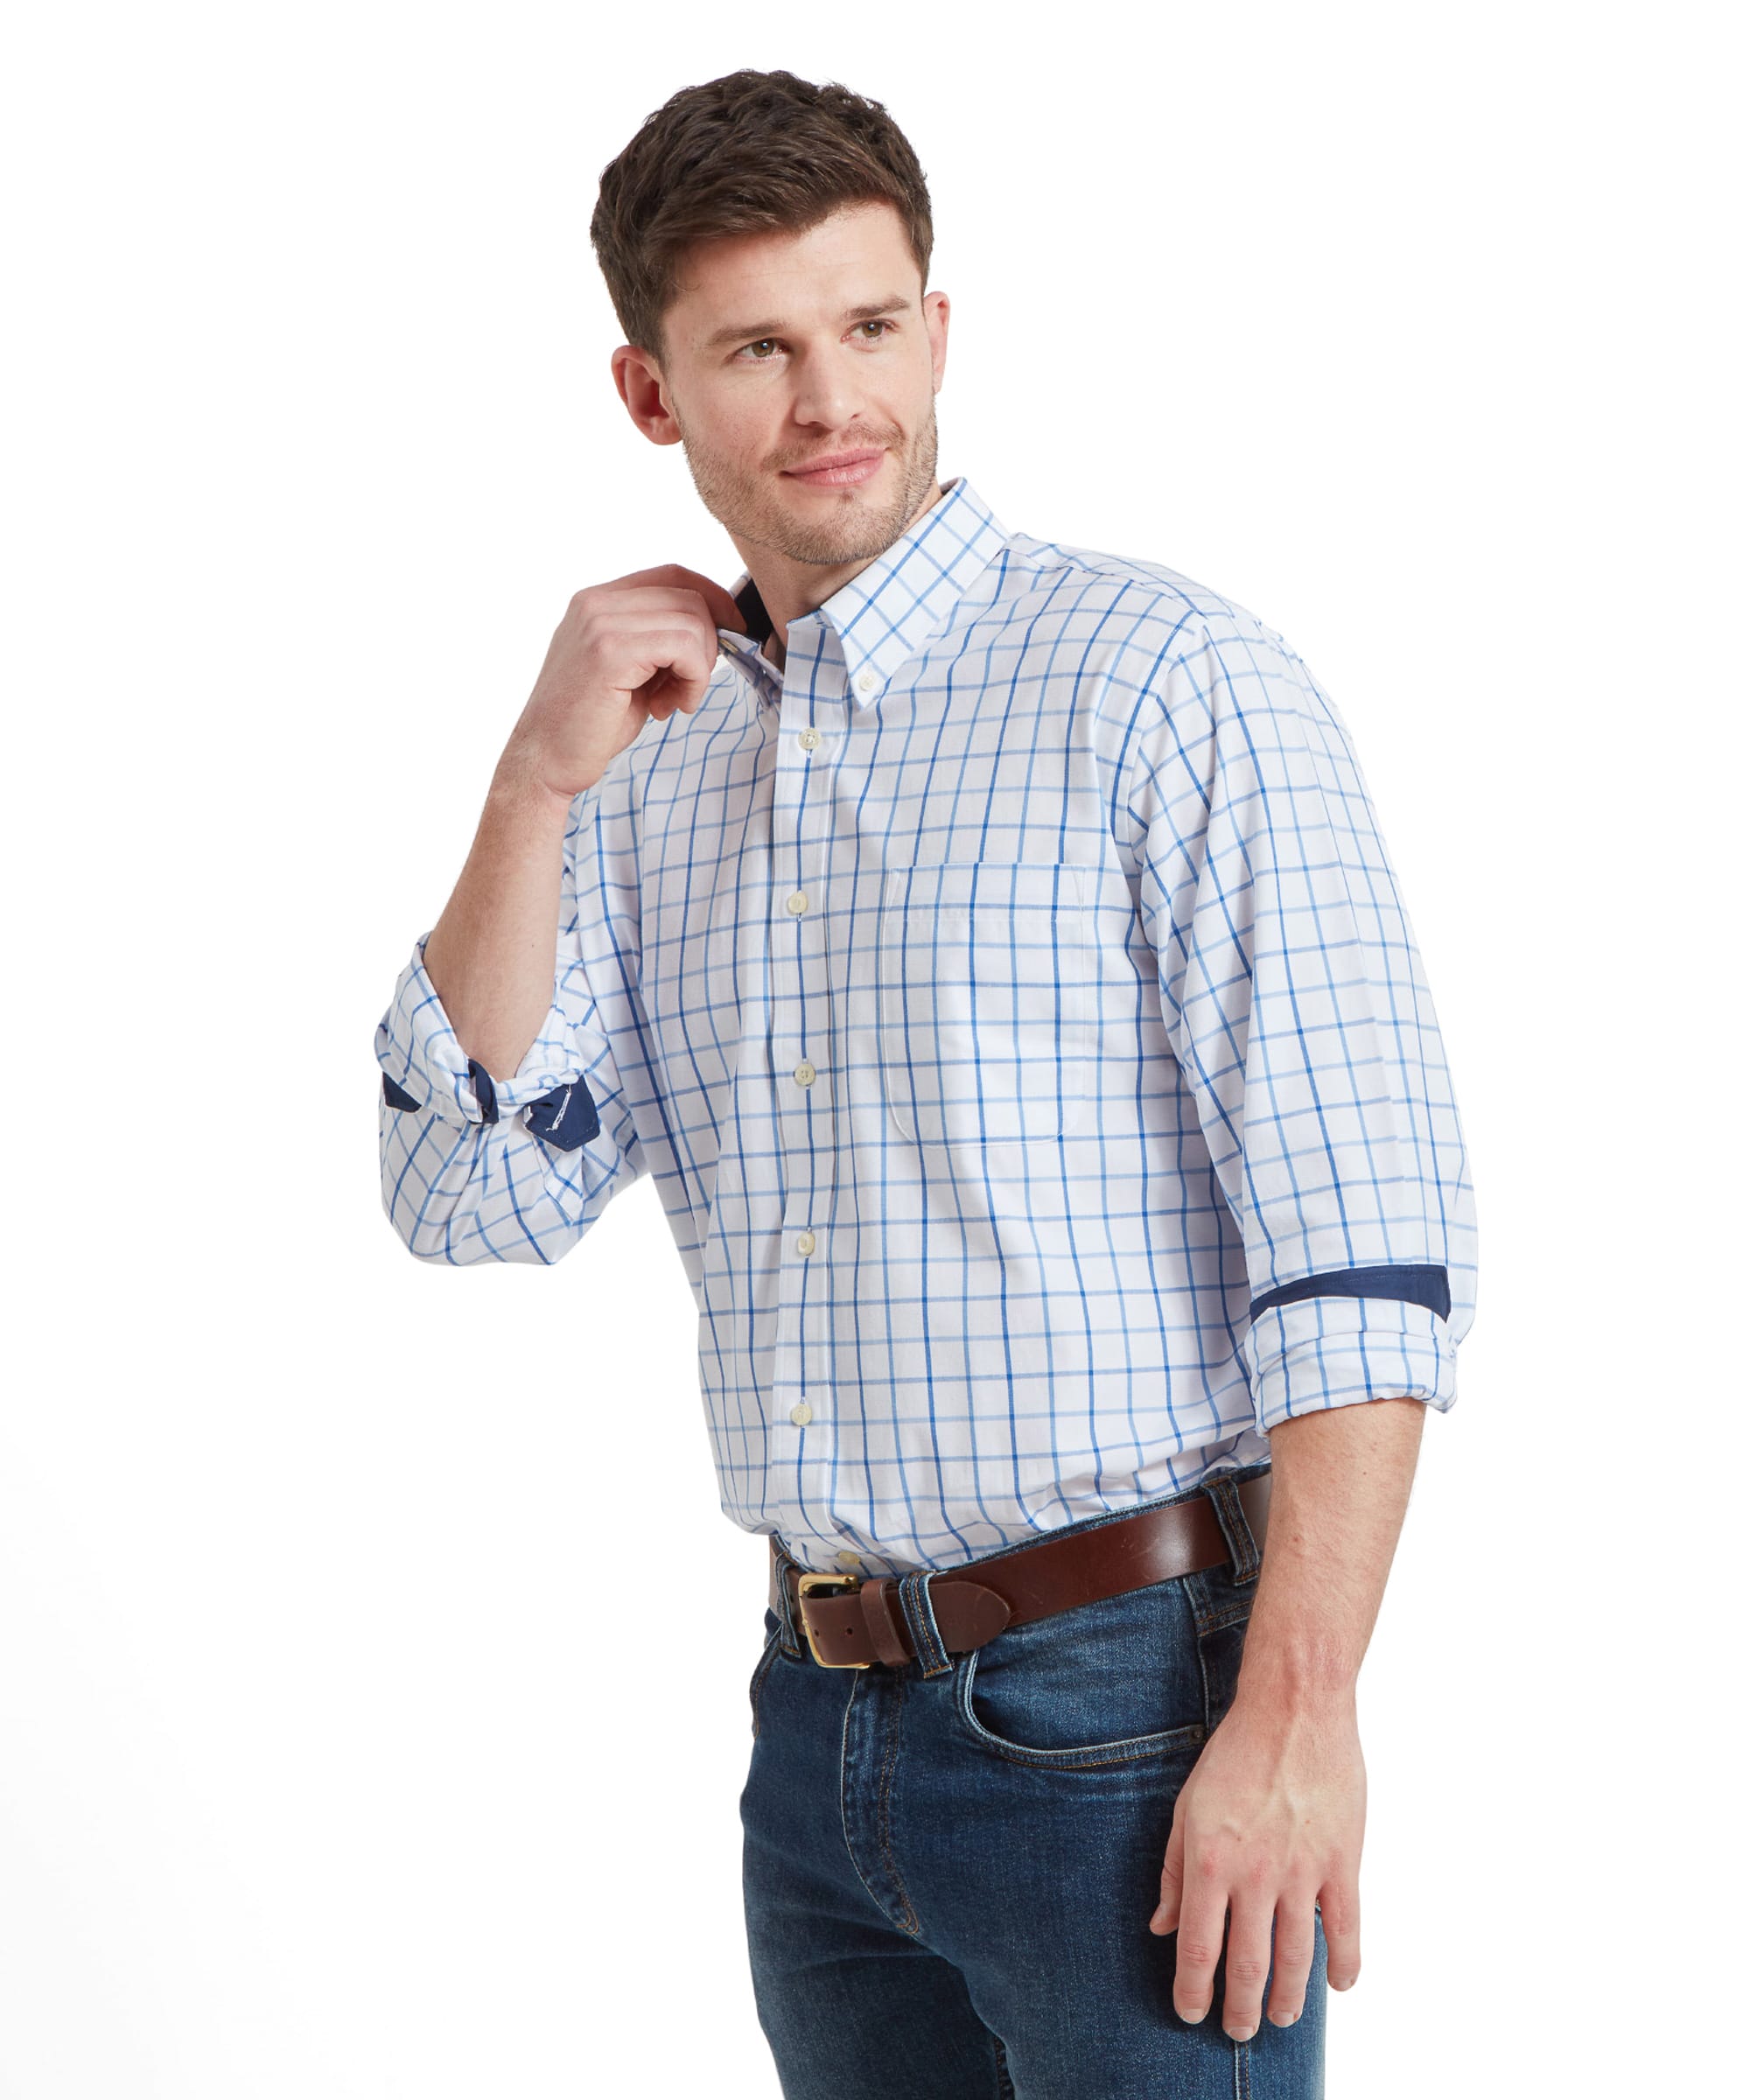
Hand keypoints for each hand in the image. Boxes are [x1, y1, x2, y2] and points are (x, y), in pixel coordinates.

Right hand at [503, 564, 747, 801]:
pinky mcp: (610, 652)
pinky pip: (684, 646)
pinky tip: (672, 705)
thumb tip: (717, 629)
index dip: (712, 598)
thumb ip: (659, 642)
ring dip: (700, 667)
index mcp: (598, 601)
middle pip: (688, 596)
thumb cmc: (588, 724)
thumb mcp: (629, 671)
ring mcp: (601, 623)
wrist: (546, 760)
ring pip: (692, 621)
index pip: (672, 574)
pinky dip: (694, 678)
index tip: (732, 630)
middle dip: (710, 642)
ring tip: (676, 699)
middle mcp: (596, 603)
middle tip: (691, 684)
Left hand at [1148, 1691, 1364, 2038]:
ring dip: (1289, 1998)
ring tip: (1282, 2018)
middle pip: (1247, 1964)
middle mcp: (1255, 1875)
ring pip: (1297, 1957)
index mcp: (1210, 1862)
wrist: (1294, 1709)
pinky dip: (1345, 1964)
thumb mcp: (1187, 1808)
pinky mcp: (1342, 1863)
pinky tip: (1338, 1984)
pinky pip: (1347, 1928)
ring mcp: (1302, 1872)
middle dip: (1241, 2008)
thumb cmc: (1235, 1753)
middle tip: (1239, 2031)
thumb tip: (1161, 1926)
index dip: (1193, 1992)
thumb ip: (1175, 1872)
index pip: (1198, 1949)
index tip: (1191, 2015)